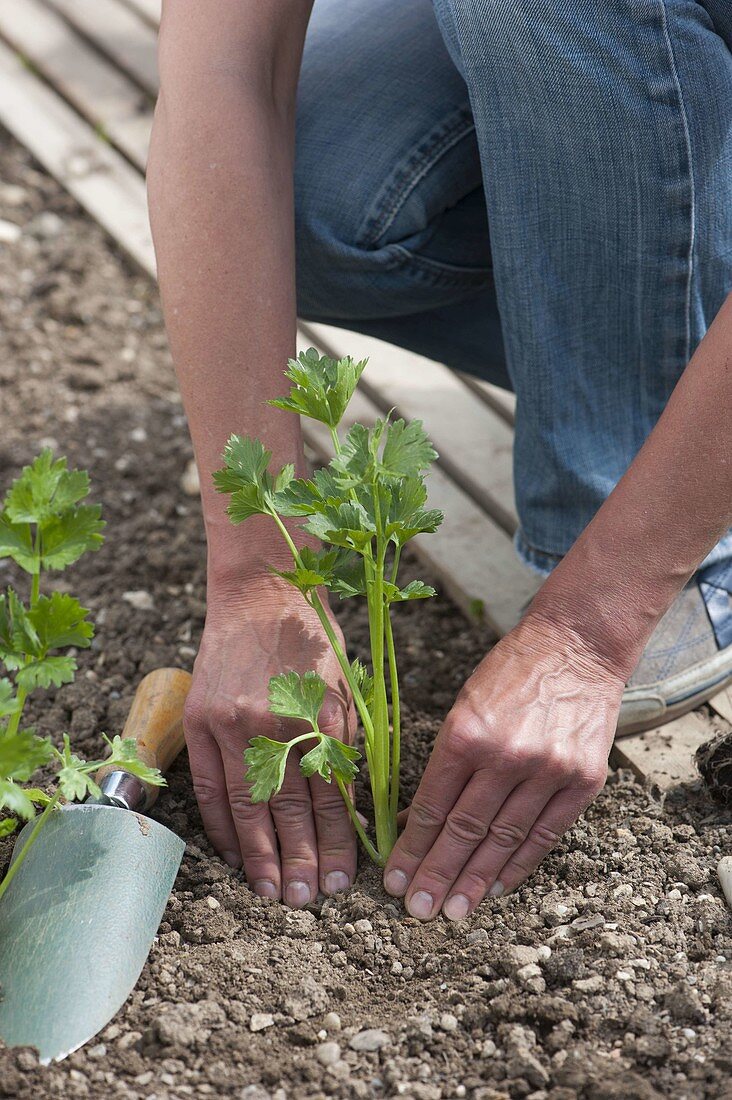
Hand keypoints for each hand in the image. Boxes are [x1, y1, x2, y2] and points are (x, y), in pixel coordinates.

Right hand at [184, 572, 355, 905]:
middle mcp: (272, 725)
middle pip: (288, 809)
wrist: (260, 594)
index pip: (329, 797)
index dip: (335, 843)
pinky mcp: (200, 721)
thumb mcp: (343, 690)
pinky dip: (221, 826)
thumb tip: (350, 812)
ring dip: (259, 855)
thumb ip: (343, 748)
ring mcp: (230, 724)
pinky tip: (234, 854)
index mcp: (317, 716)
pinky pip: (209, 787)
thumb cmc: (312, 643)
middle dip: (298, 860)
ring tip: (270, 891)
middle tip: (304, 899)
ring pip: (245, 806)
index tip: (341, 880)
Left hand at [383, 614, 624, 919]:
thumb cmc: (510, 673)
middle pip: (464, 831)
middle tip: (418, 912)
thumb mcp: (463, 708)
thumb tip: (414, 822)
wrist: (578, 646)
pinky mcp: (583, 781)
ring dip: (474, 882)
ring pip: (503, 841)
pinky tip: (496, 888)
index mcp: (467, 733)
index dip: (411, 849)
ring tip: (454, 912)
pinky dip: (518, 866)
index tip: (394, 881)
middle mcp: (507, 755)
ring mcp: (549, 770)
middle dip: (437, 876)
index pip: (432, 806)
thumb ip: (444, 765)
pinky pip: (544, 835)